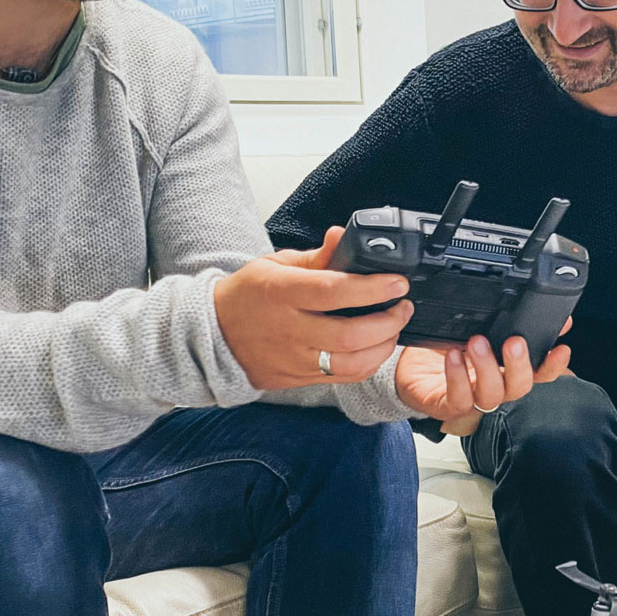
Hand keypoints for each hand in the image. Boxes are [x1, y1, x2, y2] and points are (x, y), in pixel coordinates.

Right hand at [213, 227, 413, 389]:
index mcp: (282, 293)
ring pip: (350, 363)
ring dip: (383, 346)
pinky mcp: (299, 378)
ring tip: (394, 327)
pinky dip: (367, 364)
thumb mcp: (276, 264)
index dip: (372, 288)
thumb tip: (341, 236)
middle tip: (403, 305)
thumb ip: (316, 257)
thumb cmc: (247, 296)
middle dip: (388, 321)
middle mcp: (290, 329)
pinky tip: (376, 348)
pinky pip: (342, 378)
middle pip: (349, 334)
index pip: (334, 291)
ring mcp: (295, 358)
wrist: (213, 335)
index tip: (397, 282)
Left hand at [395, 323, 572, 435]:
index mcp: (506, 370)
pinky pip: (459, 398)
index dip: (553, 365)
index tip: (561, 348)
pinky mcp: (448, 406)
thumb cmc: (447, 350)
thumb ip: (511, 323)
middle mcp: (495, 387)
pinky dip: (458, 376)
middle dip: (520, 364)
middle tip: (513, 342)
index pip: (540, 373)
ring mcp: (473, 399)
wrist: (409, 369)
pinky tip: (453, 356)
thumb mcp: (481, 329)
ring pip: (492, 394)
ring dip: (487, 367)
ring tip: (476, 342)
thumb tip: (547, 314)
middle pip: (520, 386)